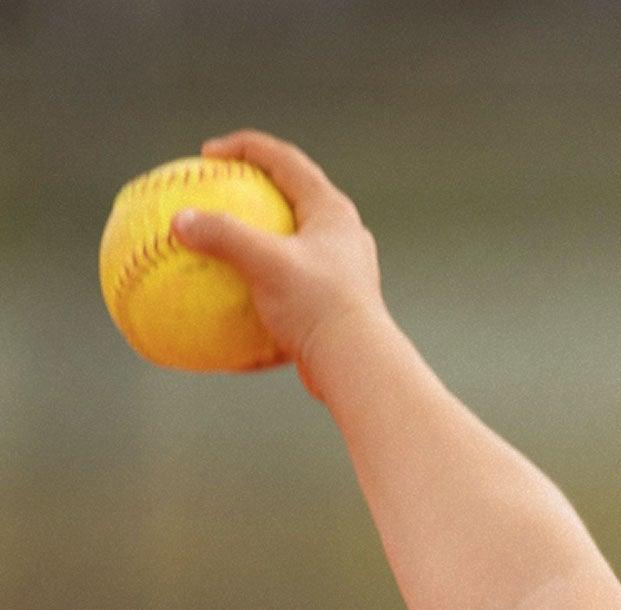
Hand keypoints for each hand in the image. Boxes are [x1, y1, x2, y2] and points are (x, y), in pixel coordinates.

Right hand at [171, 130, 386, 402]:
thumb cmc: (318, 308)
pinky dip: (264, 281)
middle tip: (219, 191)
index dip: (243, 148)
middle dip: (255, 188)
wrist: (358, 368)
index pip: (285, 159)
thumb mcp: (265, 263)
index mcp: (332, 212)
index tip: (207, 155)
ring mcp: (343, 272)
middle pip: (293, 195)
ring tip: (226, 244)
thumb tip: (180, 221)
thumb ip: (222, 235)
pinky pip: (292, 283)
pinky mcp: (335, 304)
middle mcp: (343, 237)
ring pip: (294, 242)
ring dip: (260, 238)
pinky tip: (234, 295)